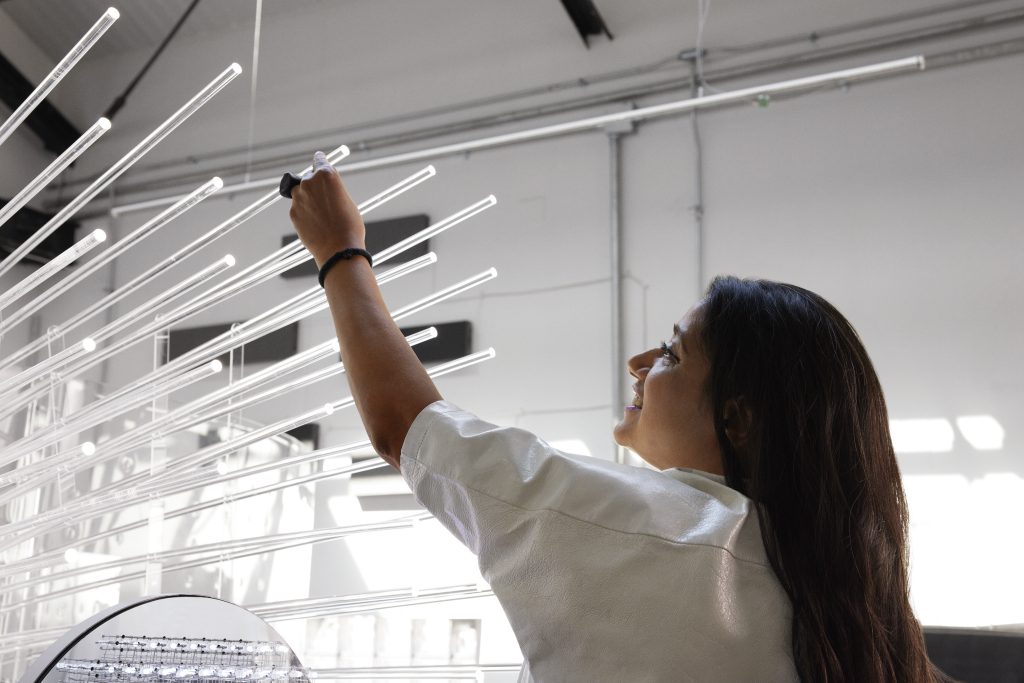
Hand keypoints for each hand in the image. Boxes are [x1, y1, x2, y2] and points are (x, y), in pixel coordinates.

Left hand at [288, 151, 366, 267]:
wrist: (339, 249)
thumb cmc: (349, 226)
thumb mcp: (347, 200)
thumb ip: (333, 189)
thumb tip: (325, 190)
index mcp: (327, 175)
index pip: (320, 160)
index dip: (320, 160)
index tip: (318, 159)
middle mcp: (309, 182)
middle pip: (310, 178)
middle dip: (316, 186)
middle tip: (327, 202)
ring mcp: (298, 198)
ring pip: (301, 193)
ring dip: (308, 199)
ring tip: (322, 215)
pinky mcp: (293, 213)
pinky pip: (299, 208)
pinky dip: (305, 213)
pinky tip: (316, 224)